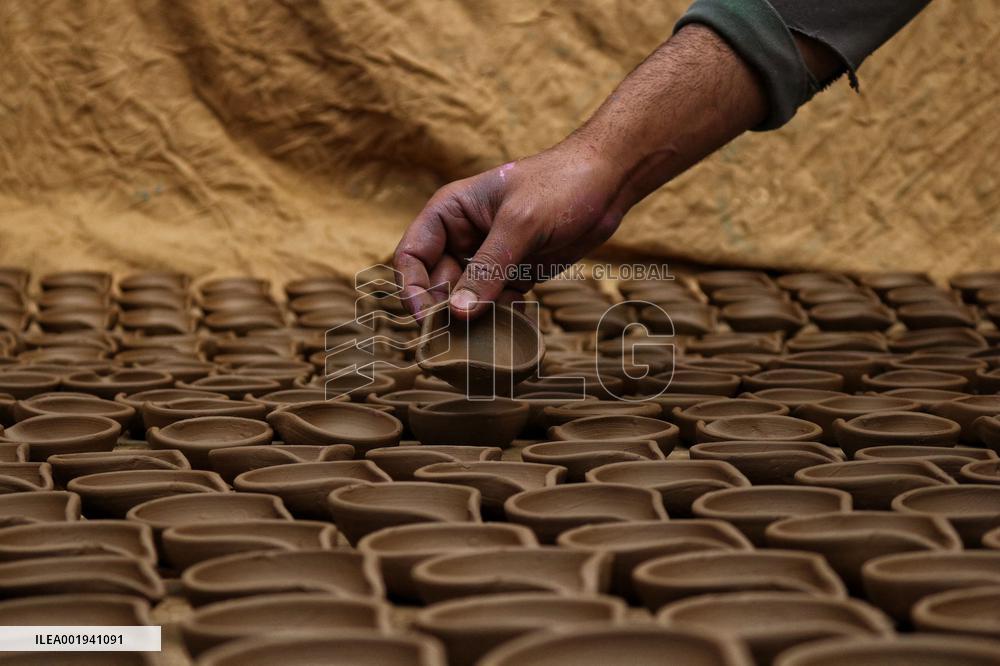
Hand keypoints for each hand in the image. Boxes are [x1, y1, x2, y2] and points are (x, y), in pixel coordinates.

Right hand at [395, 25, 773, 320]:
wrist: (608, 182)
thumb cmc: (561, 186)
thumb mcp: (521, 225)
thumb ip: (487, 269)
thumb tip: (457, 314)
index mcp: (449, 212)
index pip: (411, 256)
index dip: (412, 289)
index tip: (427, 319)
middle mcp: (462, 236)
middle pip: (436, 284)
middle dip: (446, 311)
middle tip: (461, 339)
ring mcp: (488, 258)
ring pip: (465, 299)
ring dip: (474, 320)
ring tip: (491, 334)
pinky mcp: (515, 274)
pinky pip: (494, 304)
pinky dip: (501, 317)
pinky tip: (517, 320)